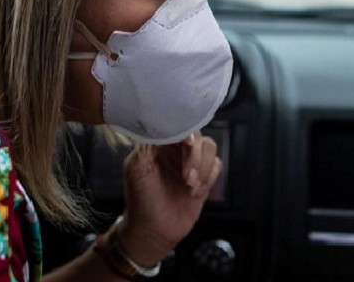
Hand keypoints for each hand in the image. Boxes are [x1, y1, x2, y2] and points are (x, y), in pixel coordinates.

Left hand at [117, 132, 220, 266]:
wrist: (154, 230)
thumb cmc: (141, 199)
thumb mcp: (138, 168)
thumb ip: (149, 143)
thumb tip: (163, 125)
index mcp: (158, 143)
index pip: (176, 124)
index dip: (185, 130)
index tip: (187, 143)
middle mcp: (176, 149)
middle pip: (197, 134)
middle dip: (194, 157)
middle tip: (186, 178)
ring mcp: (191, 162)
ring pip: (210, 147)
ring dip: (202, 168)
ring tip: (189, 187)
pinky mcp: (204, 176)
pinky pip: (216, 165)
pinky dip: (208, 178)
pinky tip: (194, 193)